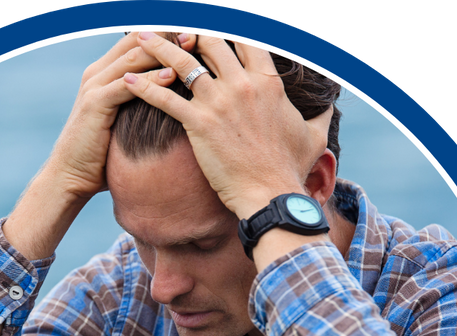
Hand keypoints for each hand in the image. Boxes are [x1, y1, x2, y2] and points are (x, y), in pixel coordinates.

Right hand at [45, 31, 197, 201]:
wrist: (70, 176)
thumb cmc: (101, 156)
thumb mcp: (123, 124)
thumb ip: (139, 107)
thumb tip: (171, 108)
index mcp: (105, 73)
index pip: (138, 40)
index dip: (166, 35)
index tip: (196, 37)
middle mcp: (97, 72)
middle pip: (137, 39)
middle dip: (169, 35)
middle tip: (199, 36)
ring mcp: (94, 86)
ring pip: (134, 56)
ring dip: (164, 51)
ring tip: (192, 48)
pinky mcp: (95, 103)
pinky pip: (126, 84)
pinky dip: (151, 79)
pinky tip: (172, 76)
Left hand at [123, 34, 332, 218]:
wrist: (271, 195)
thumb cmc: (290, 170)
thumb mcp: (314, 136)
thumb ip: (321, 115)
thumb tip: (332, 105)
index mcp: (268, 82)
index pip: (245, 38)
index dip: (226, 25)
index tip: (208, 19)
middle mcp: (243, 84)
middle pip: (210, 40)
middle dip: (187, 27)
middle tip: (167, 20)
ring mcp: (220, 102)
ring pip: (182, 62)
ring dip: (156, 46)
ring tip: (138, 36)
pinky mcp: (199, 124)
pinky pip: (164, 99)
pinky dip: (143, 87)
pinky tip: (125, 80)